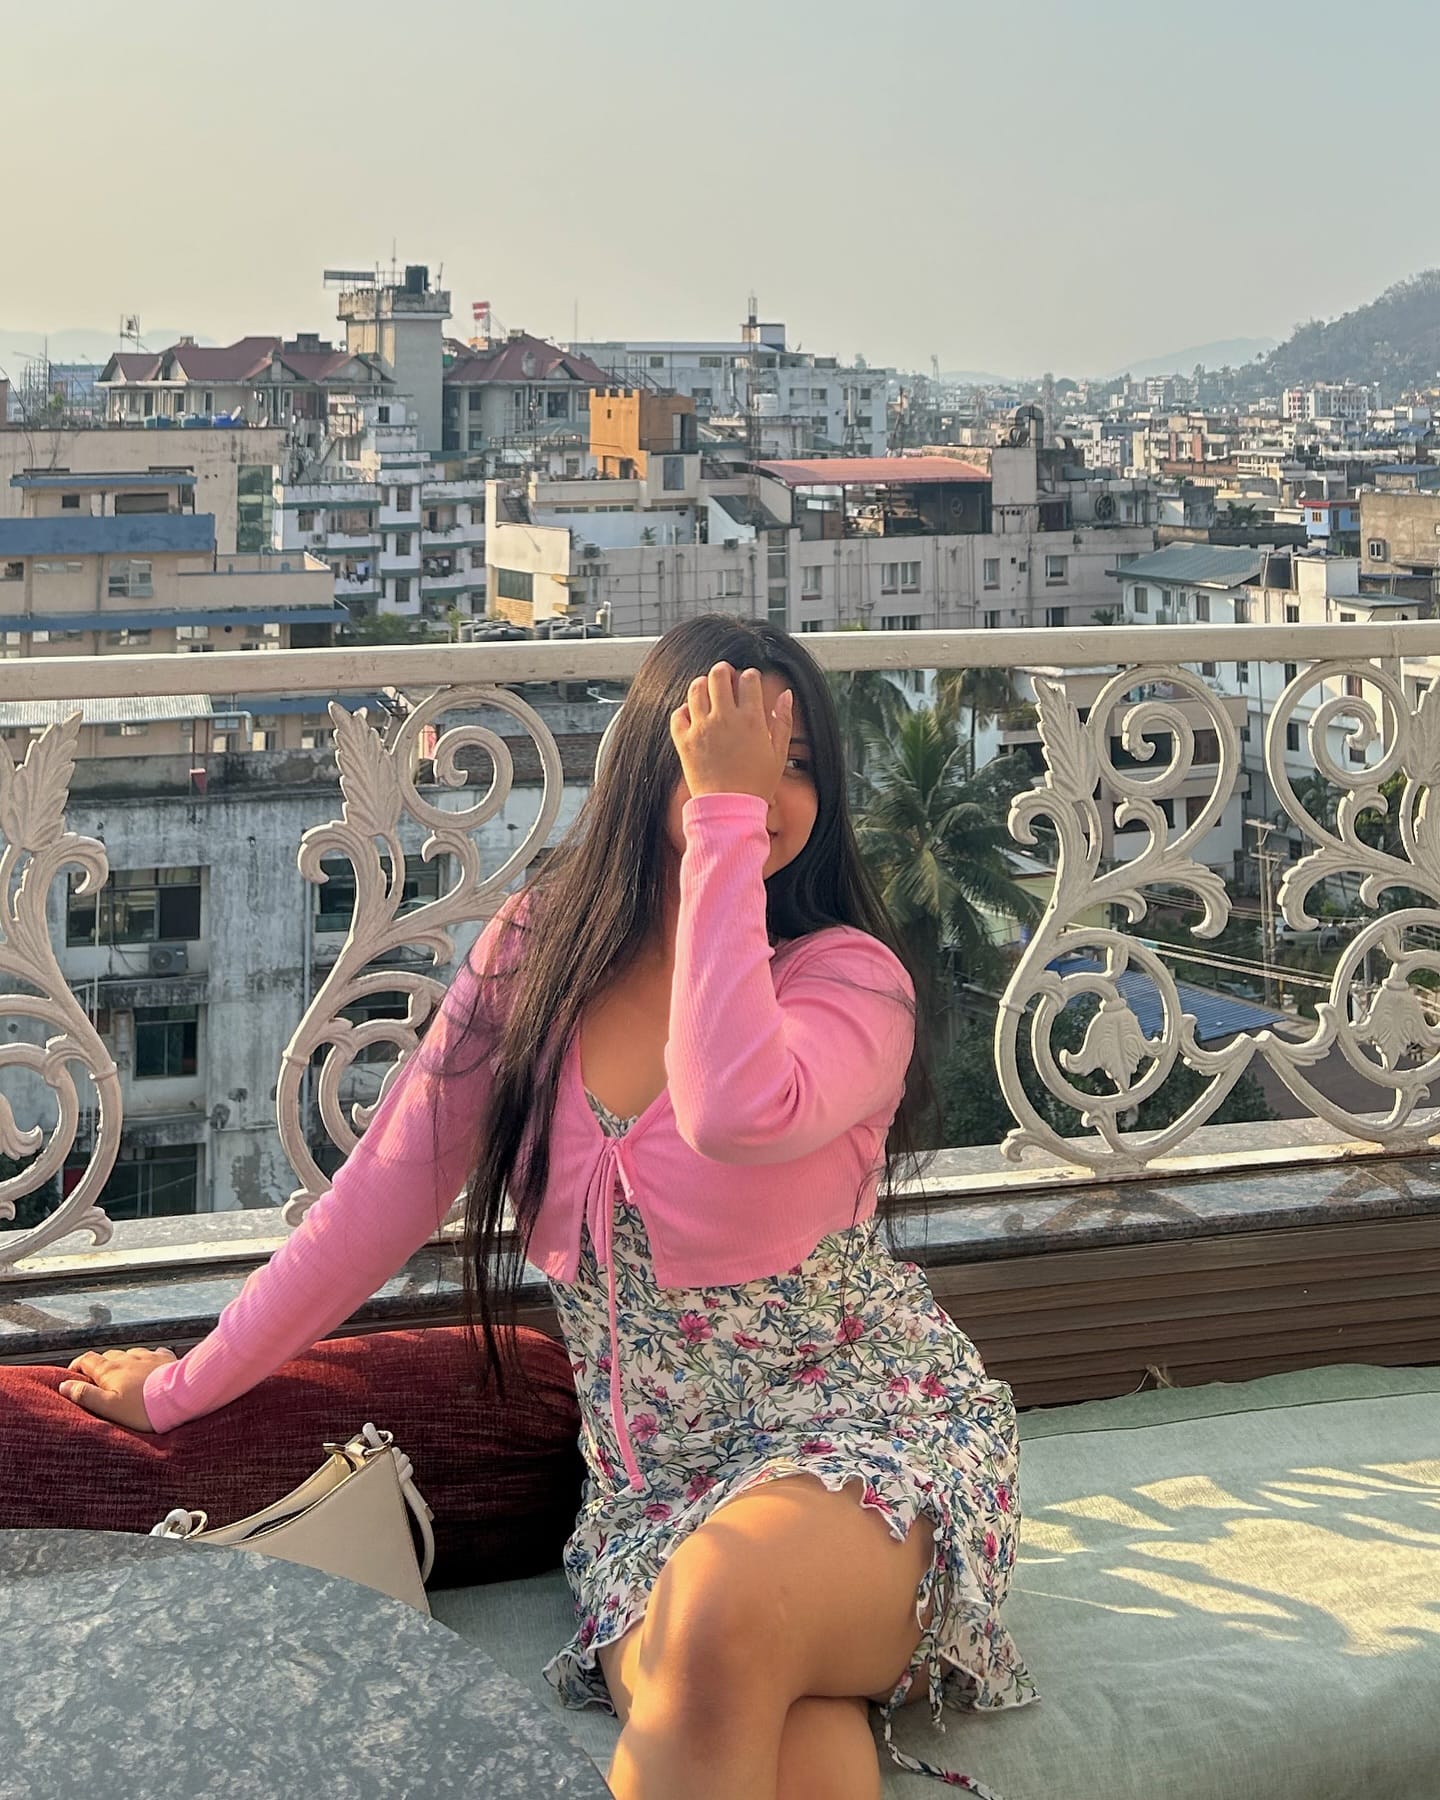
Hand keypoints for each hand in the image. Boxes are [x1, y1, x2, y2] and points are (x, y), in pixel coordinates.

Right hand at [59, 1346, 174, 1432]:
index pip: (86, 1359)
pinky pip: (152, 1354)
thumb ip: (85, 1395)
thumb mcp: (108, 1407)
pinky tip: (149, 1367)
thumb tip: (64, 1385)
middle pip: (107, 1356)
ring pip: (128, 1354)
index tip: (72, 1377)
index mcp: (110, 1369)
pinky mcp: (165, 1358)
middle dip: (99, 1366)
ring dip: (122, 1363)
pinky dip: (145, 1360)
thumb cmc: (141, 1408)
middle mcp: (127, 1357)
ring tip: (122, 1377)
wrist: (180, 1397)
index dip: (76, 1366)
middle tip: (97, 1382)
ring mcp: (147, 1356)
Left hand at [670, 663, 792, 801]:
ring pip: (696, 689)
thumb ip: (783, 721)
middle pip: (719, 676)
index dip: (749, 676)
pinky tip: (693, 715)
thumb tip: (786, 695)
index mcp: (752, 719)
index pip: (748, 679)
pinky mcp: (684, 741)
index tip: (749, 681)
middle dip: (723, 671)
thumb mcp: (778, 754)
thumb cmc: (757, 784)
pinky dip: (684, 710)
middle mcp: (725, 719)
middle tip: (725, 676)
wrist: (730, 809)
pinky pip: (678, 714)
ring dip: (703, 685)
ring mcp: (702, 729)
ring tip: (707, 690)